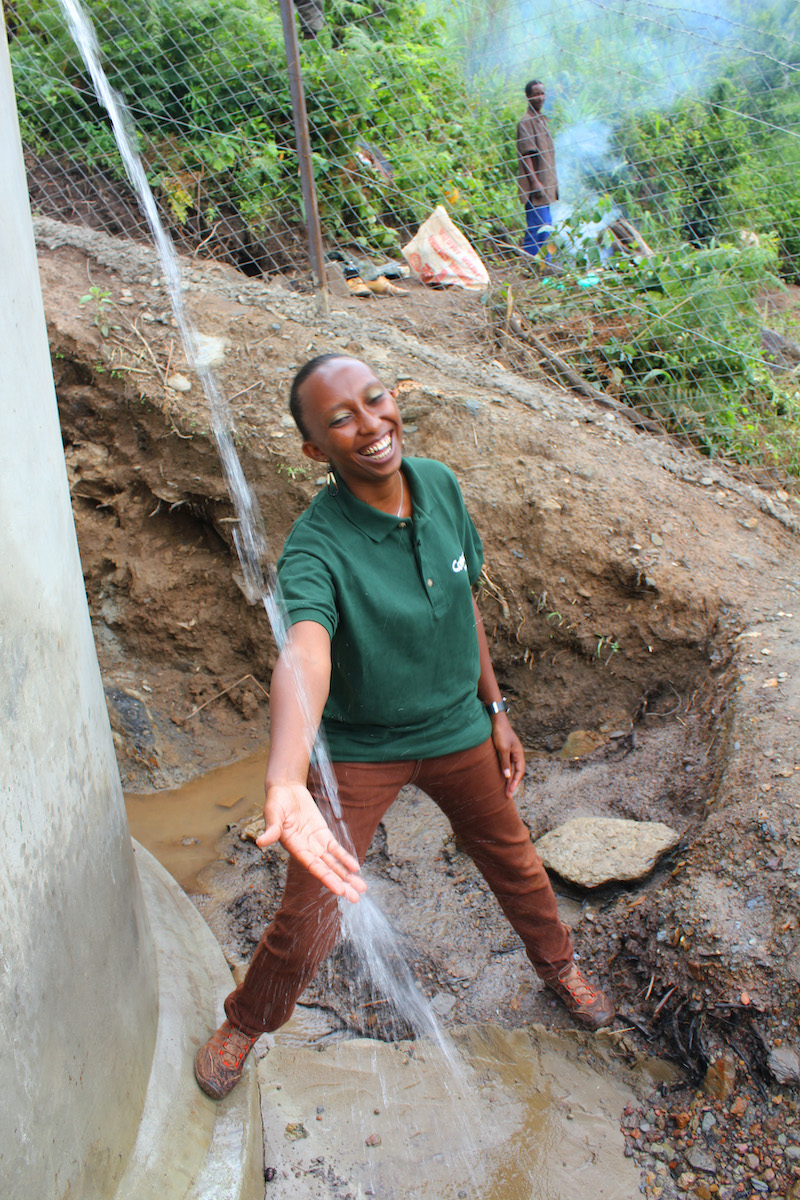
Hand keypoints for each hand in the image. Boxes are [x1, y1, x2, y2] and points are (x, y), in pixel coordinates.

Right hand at [256, 782, 365, 903]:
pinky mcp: (323, 834)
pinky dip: (345, 858)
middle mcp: (306, 850)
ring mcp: (316, 843)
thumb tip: (260, 841)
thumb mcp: (272, 813)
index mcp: (294, 848)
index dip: (327, 878)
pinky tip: (356, 868)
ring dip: (347, 875)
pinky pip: (336, 849)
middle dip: (341, 883)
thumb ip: (271, 828)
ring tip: (361, 888)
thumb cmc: (276, 802)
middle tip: (356, 898)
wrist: (286, 789)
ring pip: (334, 863)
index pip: (313, 866)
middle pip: (327, 870)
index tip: (339, 890)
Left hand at [490, 715, 525, 797]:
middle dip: (512, 784)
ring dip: (508, 780)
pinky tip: (500, 778)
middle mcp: (516, 754)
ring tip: (504, 791)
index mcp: (519, 754)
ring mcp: (510, 753)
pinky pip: (505, 765)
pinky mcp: (503, 751)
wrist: (495, 720)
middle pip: (516, 772)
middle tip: (507, 796)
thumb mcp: (502, 748)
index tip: (510, 792)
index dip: (515, 782)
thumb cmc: (500, 733)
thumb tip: (507, 777)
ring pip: (510, 769)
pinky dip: (504, 773)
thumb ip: (505, 762)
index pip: (520, 771)